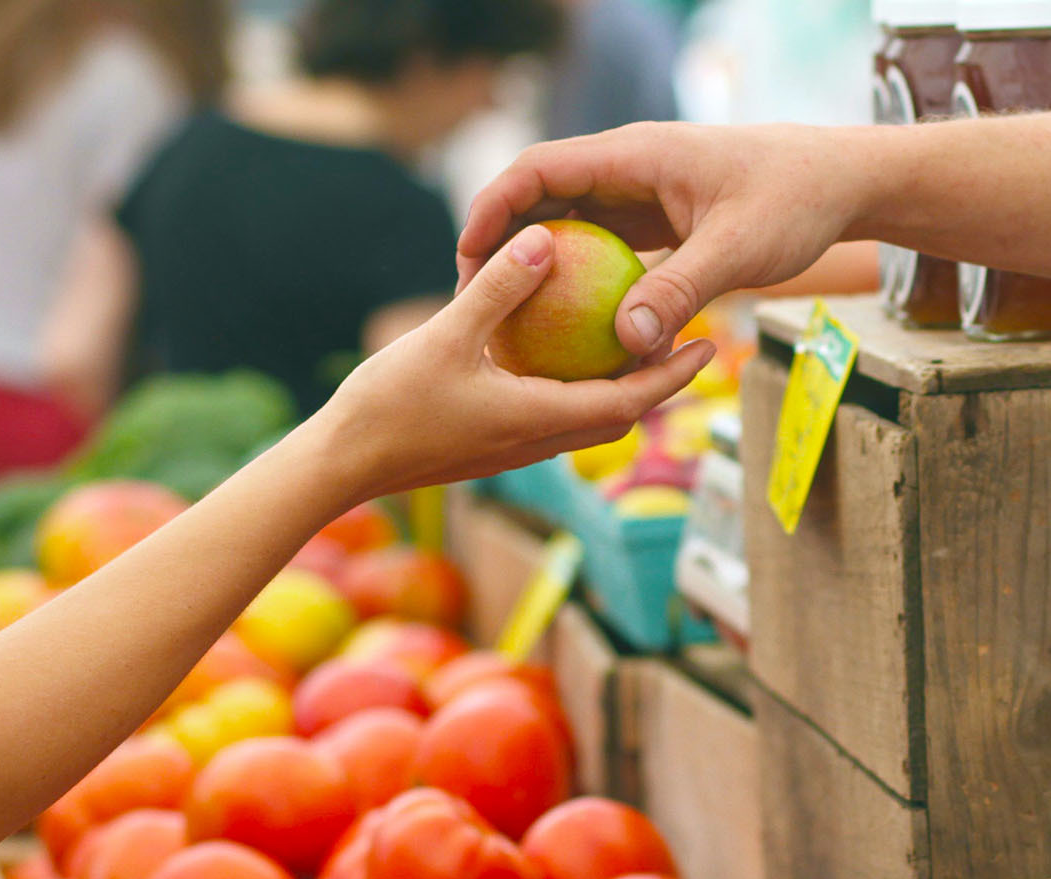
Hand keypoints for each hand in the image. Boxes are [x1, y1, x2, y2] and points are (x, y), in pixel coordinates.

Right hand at [320, 223, 715, 502]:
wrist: (341, 465)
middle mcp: (538, 441)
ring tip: (636, 342)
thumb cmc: (389, 406)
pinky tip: (562, 353)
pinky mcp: (492, 444)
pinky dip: (575, 387)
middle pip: (619, 413)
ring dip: (619, 387)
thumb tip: (545, 239)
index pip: (630, 401)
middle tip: (690, 338)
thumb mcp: (446, 336)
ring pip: (586, 417)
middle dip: (659, 381)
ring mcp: (515, 447)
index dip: (673, 374)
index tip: (709, 346)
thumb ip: (498, 289)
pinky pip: (552, 414)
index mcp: (540, 420)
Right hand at [458, 122, 878, 356]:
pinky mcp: (658, 221)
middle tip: (473, 300)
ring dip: (539, 265)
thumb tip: (625, 342)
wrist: (841, 182)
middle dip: (503, 242)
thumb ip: (680, 291)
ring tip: (509, 319)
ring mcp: (642, 194)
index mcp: (635, 155)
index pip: (539, 169)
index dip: (494, 208)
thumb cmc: (795, 201)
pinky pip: (604, 247)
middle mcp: (629, 169)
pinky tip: (571, 329)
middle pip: (543, 197)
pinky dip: (581, 280)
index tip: (468, 258)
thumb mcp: (738, 250)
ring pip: (571, 224)